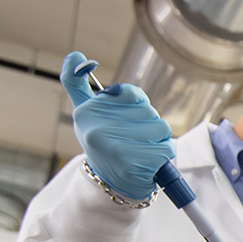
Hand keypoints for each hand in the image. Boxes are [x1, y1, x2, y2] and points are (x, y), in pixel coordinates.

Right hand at [60, 51, 176, 200]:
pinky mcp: (136, 164)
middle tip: (133, 140)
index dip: (136, 102)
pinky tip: (149, 162)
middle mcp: (97, 129)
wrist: (110, 185)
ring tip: (141, 150)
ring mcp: (116, 147)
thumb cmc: (103, 143)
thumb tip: (75, 56)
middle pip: (147, 110)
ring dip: (158, 139)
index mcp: (85, 113)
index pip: (128, 92)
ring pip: (160, 127)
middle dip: (148, 123)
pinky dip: (164, 154)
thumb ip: (78, 84)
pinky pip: (167, 147)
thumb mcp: (86, 114)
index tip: (126, 116)